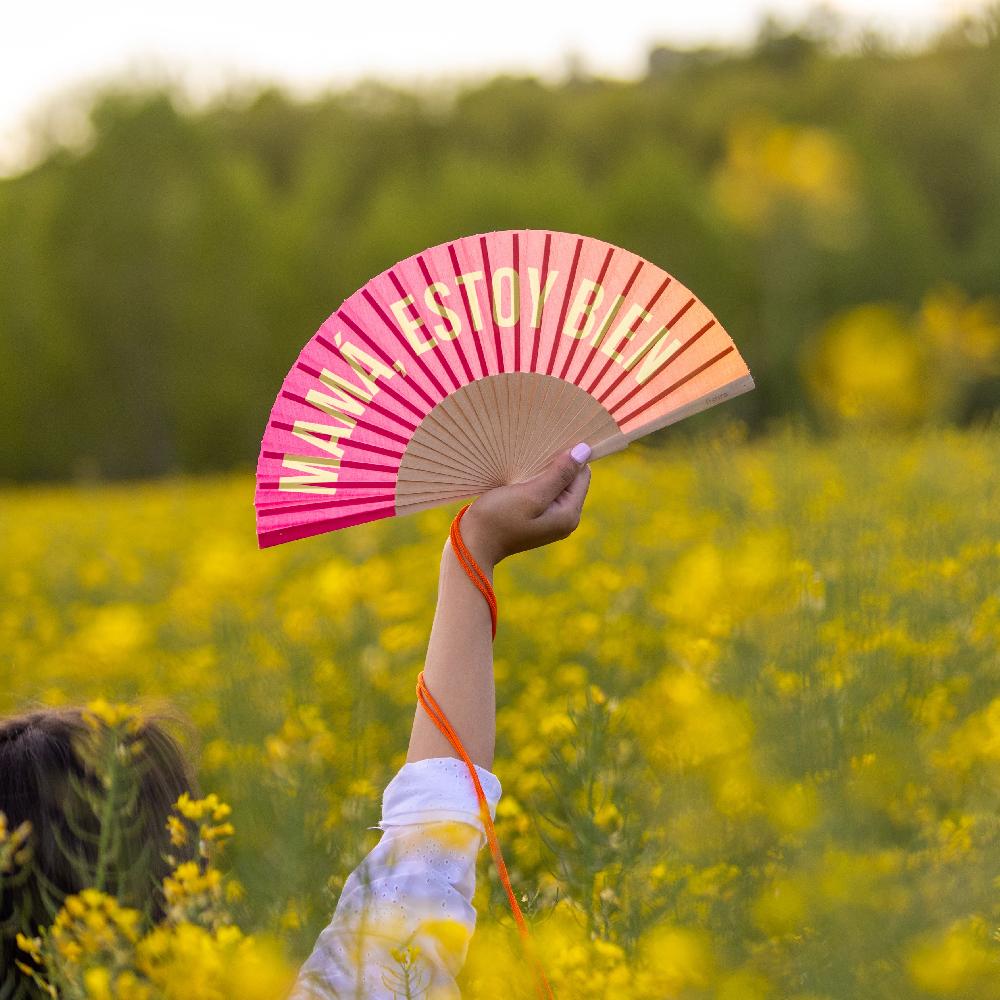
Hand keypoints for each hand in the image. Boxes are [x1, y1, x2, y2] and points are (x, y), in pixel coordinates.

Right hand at [457, 442, 592, 566]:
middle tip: (532, 458)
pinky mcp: (539, 520)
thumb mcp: (531, 494)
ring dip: (545, 474)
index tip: (546, 449)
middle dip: (557, 467)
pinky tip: (521, 480)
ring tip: (525, 468)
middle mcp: (566, 519)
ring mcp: (553, 521)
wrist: (473, 544)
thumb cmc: (499, 518)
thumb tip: (584, 451)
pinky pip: (546, 494)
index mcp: (569, 515)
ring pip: (558, 486)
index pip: (583, 475)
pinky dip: (537, 483)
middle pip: (572, 481)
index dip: (568, 459)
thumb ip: (559, 474)